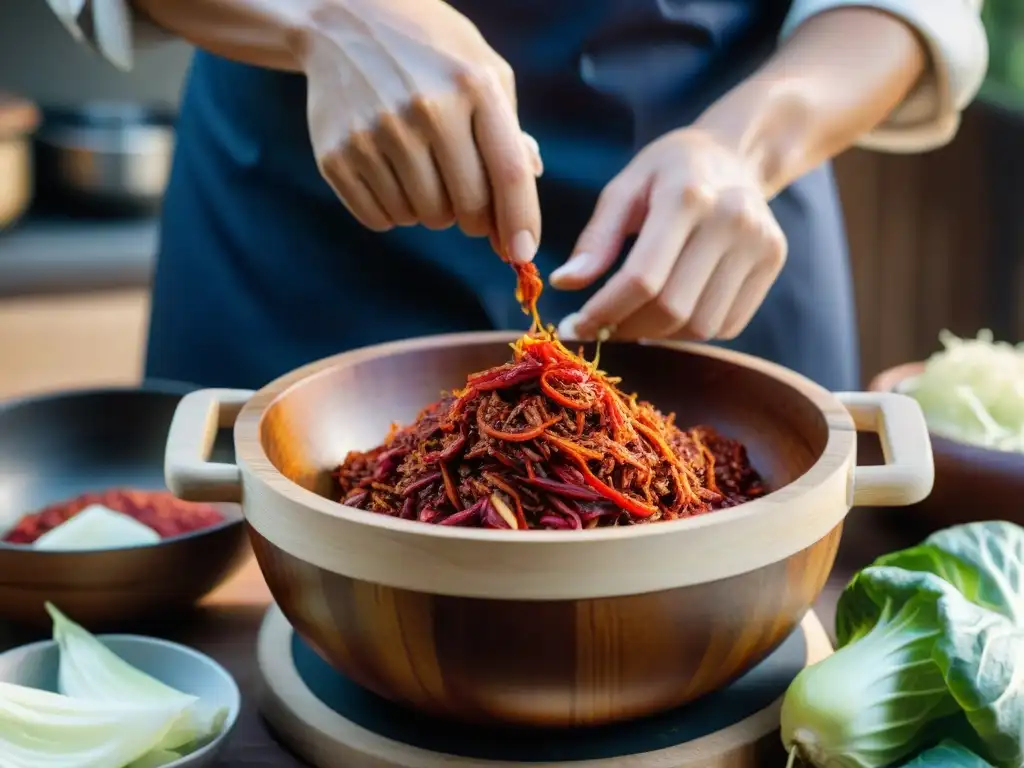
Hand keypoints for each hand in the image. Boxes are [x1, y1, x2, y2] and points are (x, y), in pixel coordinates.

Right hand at [300, 0, 541, 262]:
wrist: (344, 18)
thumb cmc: (430, 51)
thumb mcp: (482, 68)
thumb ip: (509, 127)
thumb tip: (530, 179)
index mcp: (472, 86)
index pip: (508, 173)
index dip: (520, 221)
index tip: (522, 254)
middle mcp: (424, 110)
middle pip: (467, 206)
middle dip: (475, 218)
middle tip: (466, 200)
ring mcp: (375, 133)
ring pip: (423, 217)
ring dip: (431, 210)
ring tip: (421, 170)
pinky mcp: (337, 155)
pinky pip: (380, 219)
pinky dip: (392, 213)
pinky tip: (391, 176)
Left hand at [551, 129, 786, 340]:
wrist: (737, 154)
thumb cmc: (670, 171)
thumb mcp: (624, 189)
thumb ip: (596, 238)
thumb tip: (564, 284)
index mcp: (688, 195)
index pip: (642, 278)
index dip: (604, 311)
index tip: (575, 326)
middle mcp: (732, 219)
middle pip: (672, 308)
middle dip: (628, 328)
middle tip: (600, 328)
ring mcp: (760, 242)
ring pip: (701, 325)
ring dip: (659, 335)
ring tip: (633, 320)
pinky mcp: (774, 261)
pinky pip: (727, 324)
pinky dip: (691, 331)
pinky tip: (671, 312)